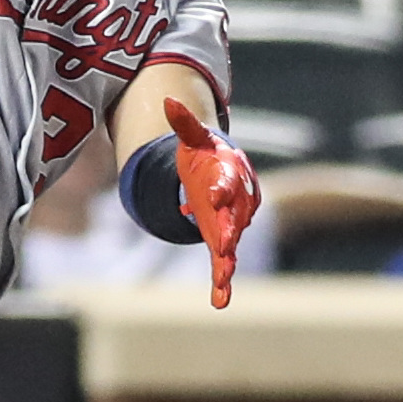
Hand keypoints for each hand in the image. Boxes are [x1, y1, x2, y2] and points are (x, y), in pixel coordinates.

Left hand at [163, 94, 259, 310]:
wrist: (221, 176)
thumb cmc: (206, 156)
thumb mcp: (194, 139)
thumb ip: (183, 123)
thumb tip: (167, 100)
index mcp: (230, 176)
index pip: (229, 182)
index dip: (223, 189)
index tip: (215, 195)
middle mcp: (235, 204)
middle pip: (234, 218)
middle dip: (230, 229)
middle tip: (225, 242)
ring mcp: (230, 225)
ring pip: (231, 245)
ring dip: (226, 261)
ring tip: (224, 278)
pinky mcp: (222, 242)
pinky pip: (224, 264)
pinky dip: (223, 283)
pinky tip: (220, 301)